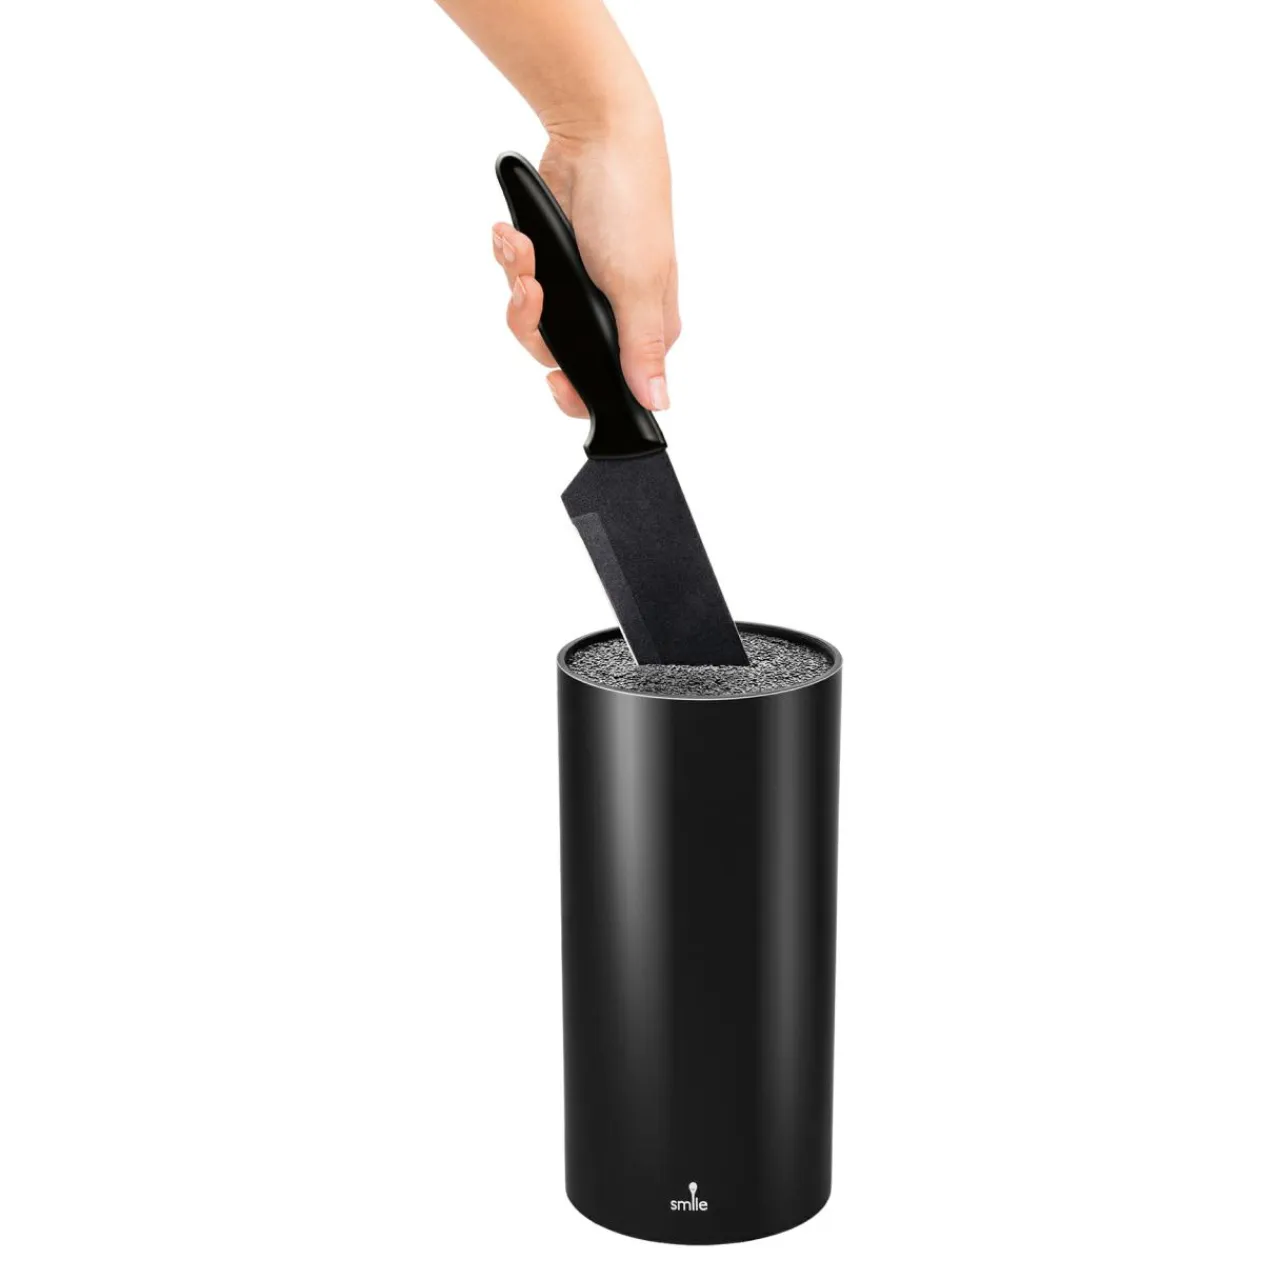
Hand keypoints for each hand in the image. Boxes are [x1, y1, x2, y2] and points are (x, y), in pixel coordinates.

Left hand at [491, 124, 679, 416]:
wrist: (596, 135)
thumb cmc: (631, 204)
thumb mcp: (637, 284)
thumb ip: (640, 348)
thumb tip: (657, 402)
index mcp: (644, 329)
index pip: (608, 387)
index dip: (576, 391)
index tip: (554, 381)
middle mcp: (612, 314)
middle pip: (558, 355)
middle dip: (536, 322)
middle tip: (533, 290)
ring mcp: (579, 289)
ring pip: (533, 319)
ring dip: (519, 281)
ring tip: (521, 247)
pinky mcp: (551, 263)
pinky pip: (519, 281)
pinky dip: (513, 257)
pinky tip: (515, 233)